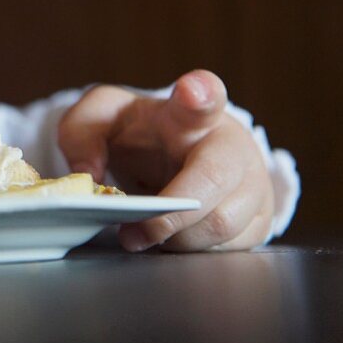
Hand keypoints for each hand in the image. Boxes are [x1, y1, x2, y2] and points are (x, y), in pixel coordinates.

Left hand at [57, 70, 274, 251]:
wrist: (173, 157)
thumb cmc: (140, 136)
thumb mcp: (100, 122)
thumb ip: (81, 135)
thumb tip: (88, 175)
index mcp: (189, 113)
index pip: (201, 96)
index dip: (199, 94)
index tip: (192, 90)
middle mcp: (231, 144)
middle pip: (214, 179)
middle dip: (169, 211)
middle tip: (131, 230)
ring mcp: (253, 182)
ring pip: (222, 223)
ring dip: (176, 238)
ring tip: (146, 233)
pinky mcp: (261, 219)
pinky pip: (230, 248)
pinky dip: (192, 251)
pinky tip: (171, 239)